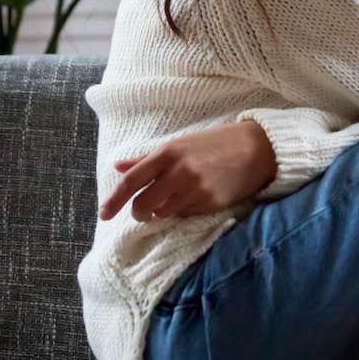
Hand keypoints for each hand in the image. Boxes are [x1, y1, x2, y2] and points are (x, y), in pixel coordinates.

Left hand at [98, 120, 275, 222]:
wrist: (255, 148)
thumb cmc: (214, 144)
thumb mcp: (179, 144)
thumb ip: (147, 158)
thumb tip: (118, 166)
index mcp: (168, 153)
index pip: (132, 181)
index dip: (114, 200)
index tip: (103, 214)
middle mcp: (179, 171)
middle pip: (144, 204)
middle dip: (139, 213)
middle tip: (143, 212)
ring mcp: (195, 188)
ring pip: (164, 213)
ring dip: (163, 212)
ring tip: (176, 199)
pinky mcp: (211, 202)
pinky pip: (186, 215)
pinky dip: (184, 211)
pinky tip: (196, 198)